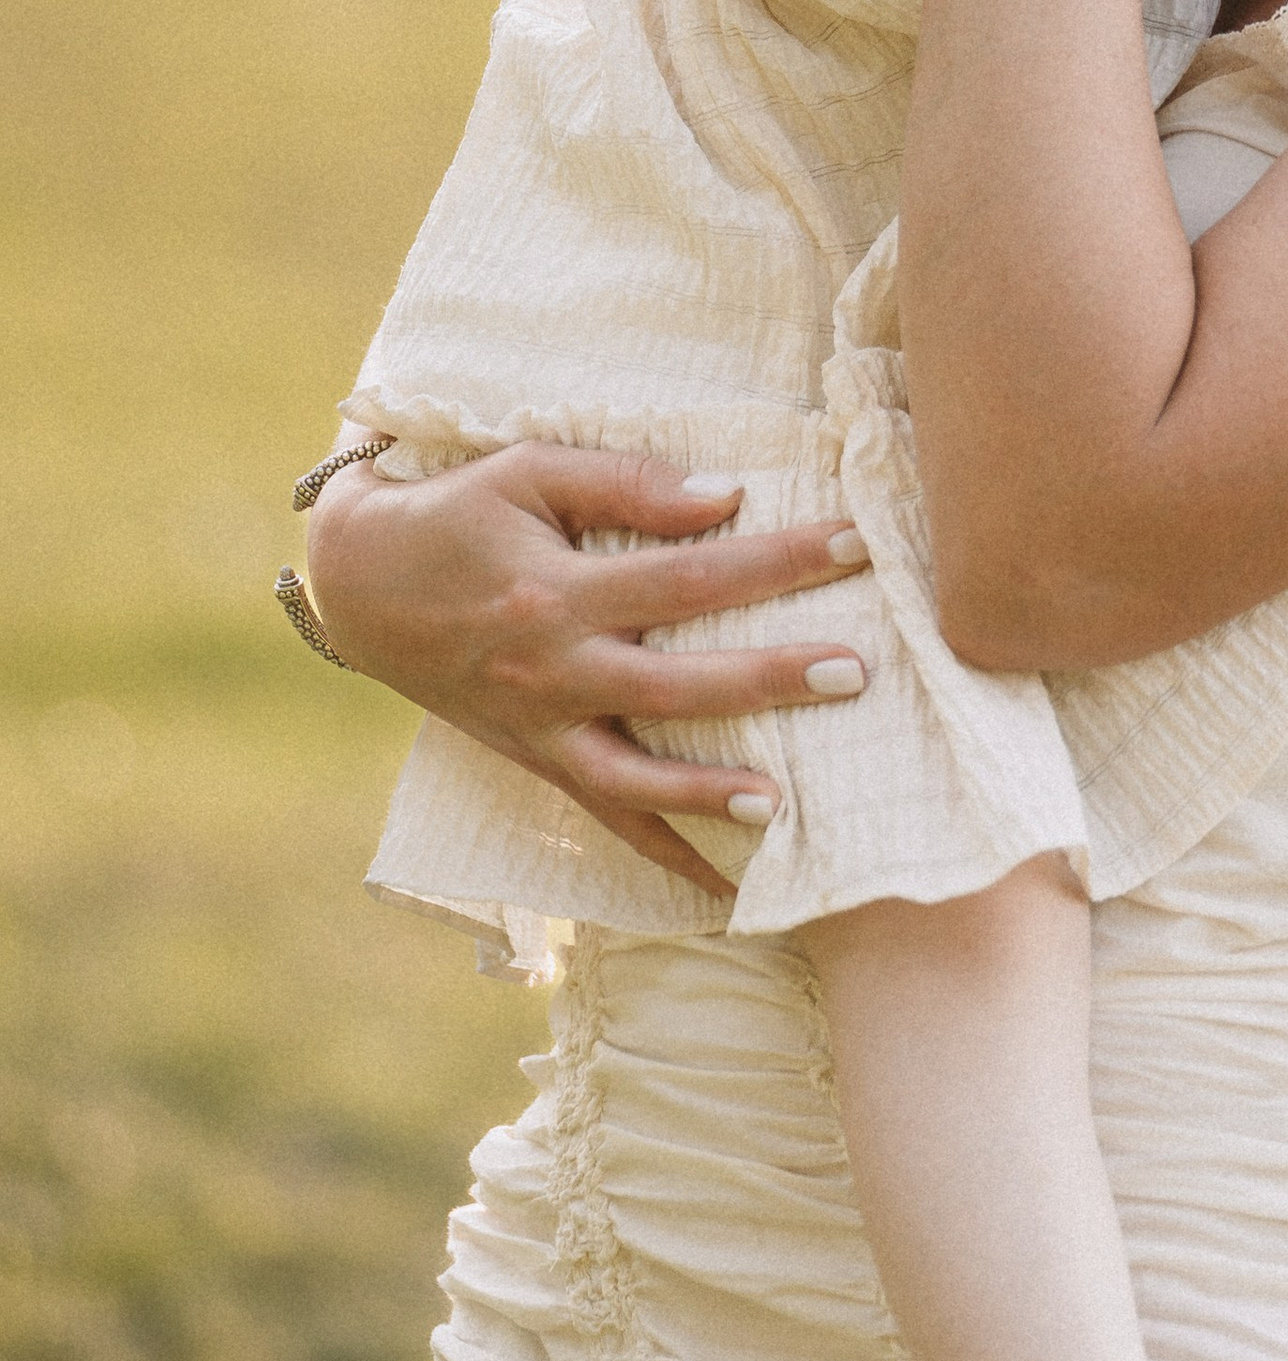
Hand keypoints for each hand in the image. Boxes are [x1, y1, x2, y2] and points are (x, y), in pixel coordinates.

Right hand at [303, 447, 873, 888]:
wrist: (359, 584)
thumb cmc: (458, 514)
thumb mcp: (528, 472)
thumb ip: (627, 484)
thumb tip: (727, 497)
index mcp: (555, 593)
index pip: (685, 578)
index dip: (774, 561)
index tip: (855, 544)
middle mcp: (549, 672)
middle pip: (672, 688)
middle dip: (767, 681)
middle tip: (854, 672)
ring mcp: (539, 729)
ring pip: (629, 782)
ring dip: (706, 799)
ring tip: (785, 807)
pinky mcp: (533, 762)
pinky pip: (603, 820)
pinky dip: (663, 856)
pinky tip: (729, 887)